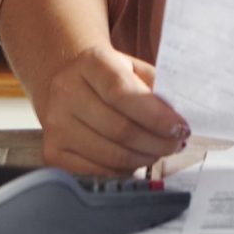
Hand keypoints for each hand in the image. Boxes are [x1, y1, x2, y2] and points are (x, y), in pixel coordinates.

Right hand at [32, 44, 188, 175]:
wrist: (69, 82)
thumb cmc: (109, 77)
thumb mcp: (133, 68)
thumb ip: (156, 87)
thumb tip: (181, 118)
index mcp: (91, 63)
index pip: (123, 93)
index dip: (156, 116)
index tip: (180, 127)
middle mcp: (66, 91)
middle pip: (120, 129)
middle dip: (157, 142)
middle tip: (177, 143)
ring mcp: (56, 124)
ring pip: (110, 154)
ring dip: (144, 158)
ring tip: (161, 151)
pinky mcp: (53, 151)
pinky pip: (97, 171)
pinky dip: (124, 170)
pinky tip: (137, 160)